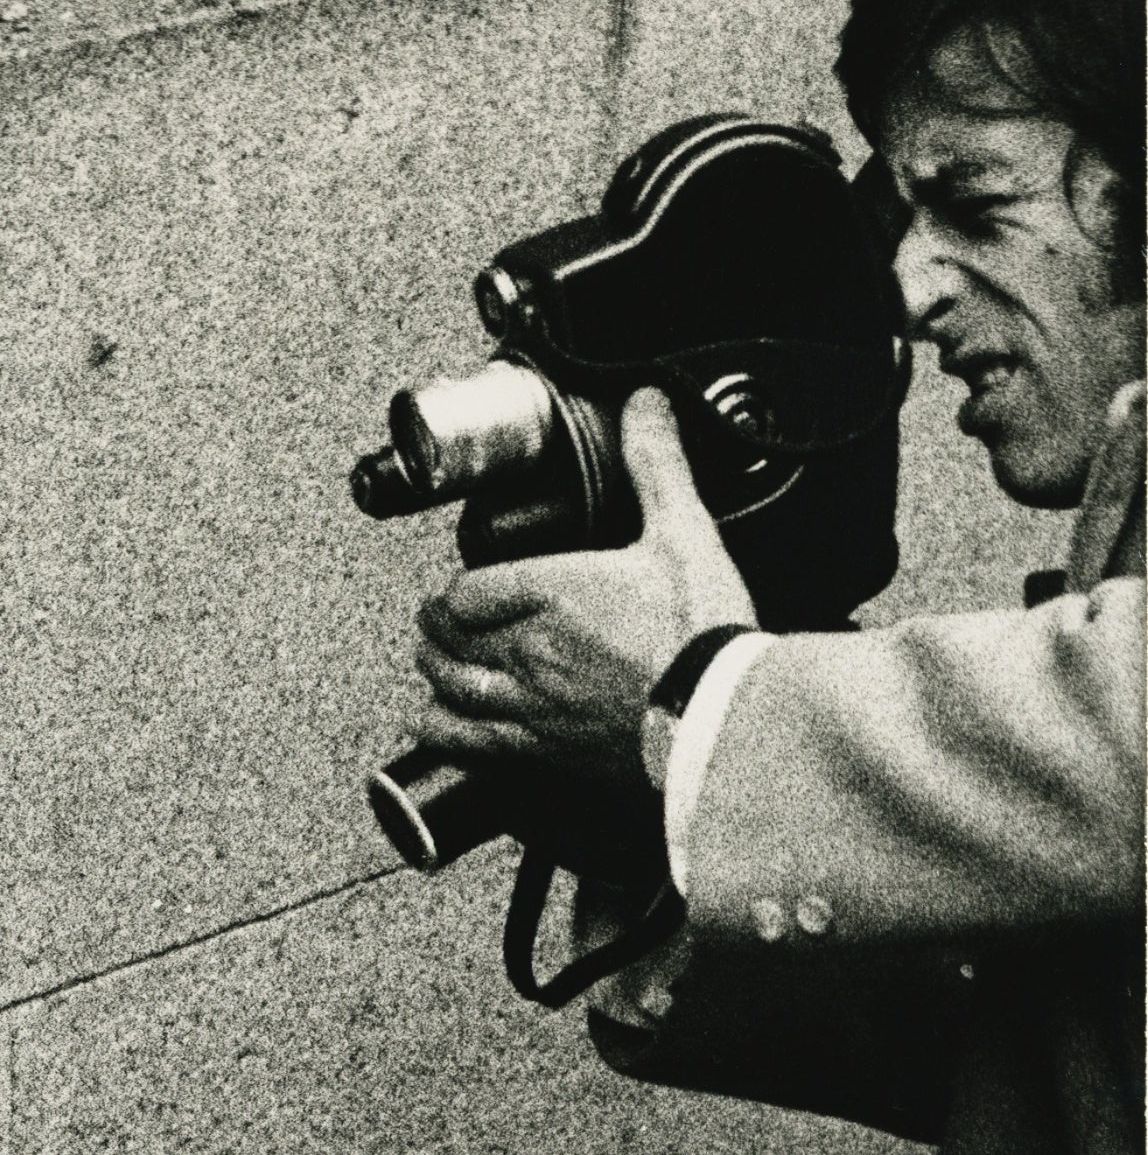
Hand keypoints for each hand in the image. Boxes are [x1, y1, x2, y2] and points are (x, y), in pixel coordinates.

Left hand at [410, 389, 757, 792]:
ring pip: (450, 684)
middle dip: (438, 626)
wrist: (723, 716)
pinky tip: (431, 722)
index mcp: (551, 591)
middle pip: (449, 638)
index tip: (461, 589)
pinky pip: (467, 739)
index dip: (457, 589)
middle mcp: (527, 648)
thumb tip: (645, 406)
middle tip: (439, 622)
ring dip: (434, 669)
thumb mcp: (684, 532)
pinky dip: (440, 727)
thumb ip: (656, 465)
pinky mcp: (539, 748)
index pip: (466, 589)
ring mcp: (528, 702)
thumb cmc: (704, 633)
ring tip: (433, 660)